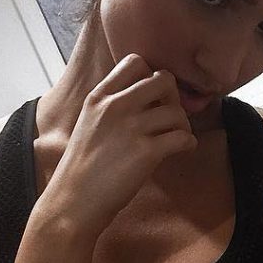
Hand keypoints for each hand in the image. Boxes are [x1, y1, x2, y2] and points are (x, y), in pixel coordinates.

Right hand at [44, 55, 196, 239]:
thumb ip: (111, 106)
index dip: (152, 76)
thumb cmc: (82, 168)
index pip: (135, 62)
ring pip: (177, 111)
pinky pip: (183, 137)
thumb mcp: (88, 123)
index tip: (154, 96)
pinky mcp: (146, 152)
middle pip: (163, 80)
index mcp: (99, 96)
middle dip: (173, 98)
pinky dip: (188, 143)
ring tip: (176, 139)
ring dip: (183, 125)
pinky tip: (182, 150)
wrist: (74, 201)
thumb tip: (145, 99)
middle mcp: (115, 106)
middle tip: (170, 117)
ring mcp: (131, 128)